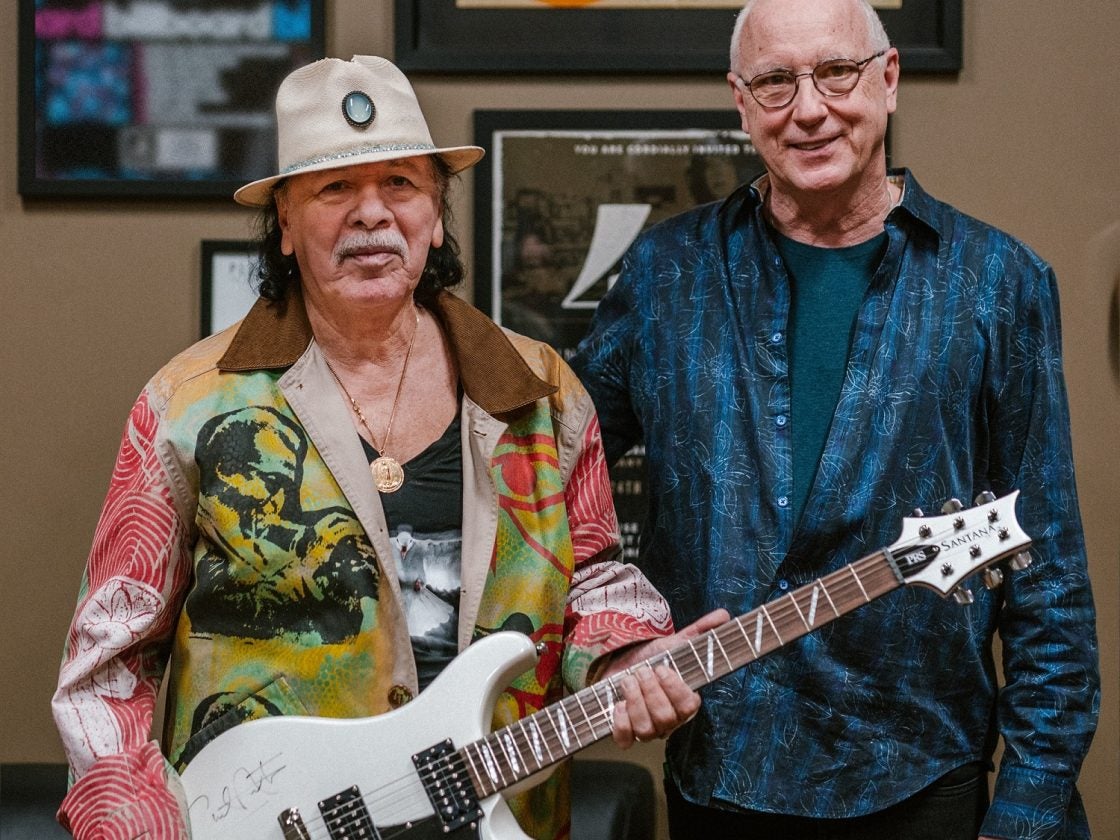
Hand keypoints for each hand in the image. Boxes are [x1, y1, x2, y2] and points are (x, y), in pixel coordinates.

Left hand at [601, 609, 730, 747]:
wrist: (621, 667)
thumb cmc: (652, 660)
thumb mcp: (673, 644)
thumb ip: (699, 632)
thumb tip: (723, 615)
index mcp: (685, 703)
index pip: (689, 706)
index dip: (674, 689)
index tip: (662, 668)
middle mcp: (669, 722)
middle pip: (665, 718)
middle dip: (651, 691)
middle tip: (642, 671)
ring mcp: (648, 731)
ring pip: (646, 730)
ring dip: (635, 701)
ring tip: (629, 680)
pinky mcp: (625, 734)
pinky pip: (624, 740)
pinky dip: (620, 722)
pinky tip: (618, 704)